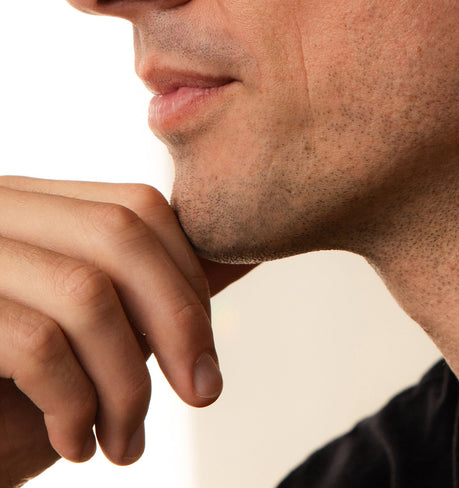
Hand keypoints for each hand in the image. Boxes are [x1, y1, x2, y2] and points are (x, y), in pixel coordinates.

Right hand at [0, 176, 251, 482]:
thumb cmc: (6, 402)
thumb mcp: (87, 336)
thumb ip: (147, 294)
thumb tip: (242, 256)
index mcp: (30, 206)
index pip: (136, 206)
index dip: (186, 274)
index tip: (204, 351)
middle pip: (119, 232)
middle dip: (178, 317)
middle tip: (202, 392)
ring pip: (85, 292)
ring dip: (126, 382)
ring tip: (126, 442)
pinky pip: (38, 345)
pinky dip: (74, 404)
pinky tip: (76, 444)